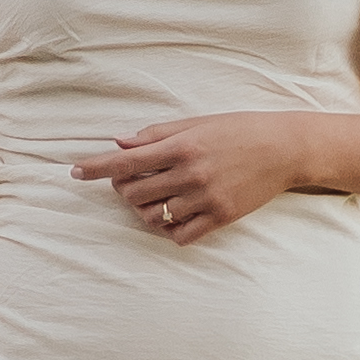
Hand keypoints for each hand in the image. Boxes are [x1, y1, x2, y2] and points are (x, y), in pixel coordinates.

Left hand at [73, 116, 305, 246]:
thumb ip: (156, 135)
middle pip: (133, 193)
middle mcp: (190, 174)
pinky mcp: (221, 217)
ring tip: (152, 198)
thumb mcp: (197, 123)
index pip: (125, 161)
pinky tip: (172, 216)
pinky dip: (169, 229)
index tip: (74, 171)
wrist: (284, 148)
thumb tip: (119, 143)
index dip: (95, 167)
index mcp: (181, 146)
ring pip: (154, 216)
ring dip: (143, 210)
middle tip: (130, 181)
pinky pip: (180, 235)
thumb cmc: (238, 130)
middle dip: (123, 189)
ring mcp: (206, 199)